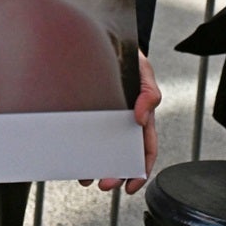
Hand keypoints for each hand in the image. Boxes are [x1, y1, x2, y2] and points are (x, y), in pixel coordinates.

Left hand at [82, 51, 160, 194]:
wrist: (107, 41)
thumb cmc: (130, 59)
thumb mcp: (144, 73)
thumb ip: (149, 93)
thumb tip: (143, 117)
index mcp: (142, 117)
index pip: (146, 149)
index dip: (142, 170)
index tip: (132, 185)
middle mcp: (124, 123)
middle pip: (123, 156)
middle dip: (116, 174)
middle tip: (105, 183)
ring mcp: (106, 121)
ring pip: (104, 152)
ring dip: (97, 168)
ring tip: (87, 178)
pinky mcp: (89, 116)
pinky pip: (85, 139)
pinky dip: (82, 153)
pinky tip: (76, 163)